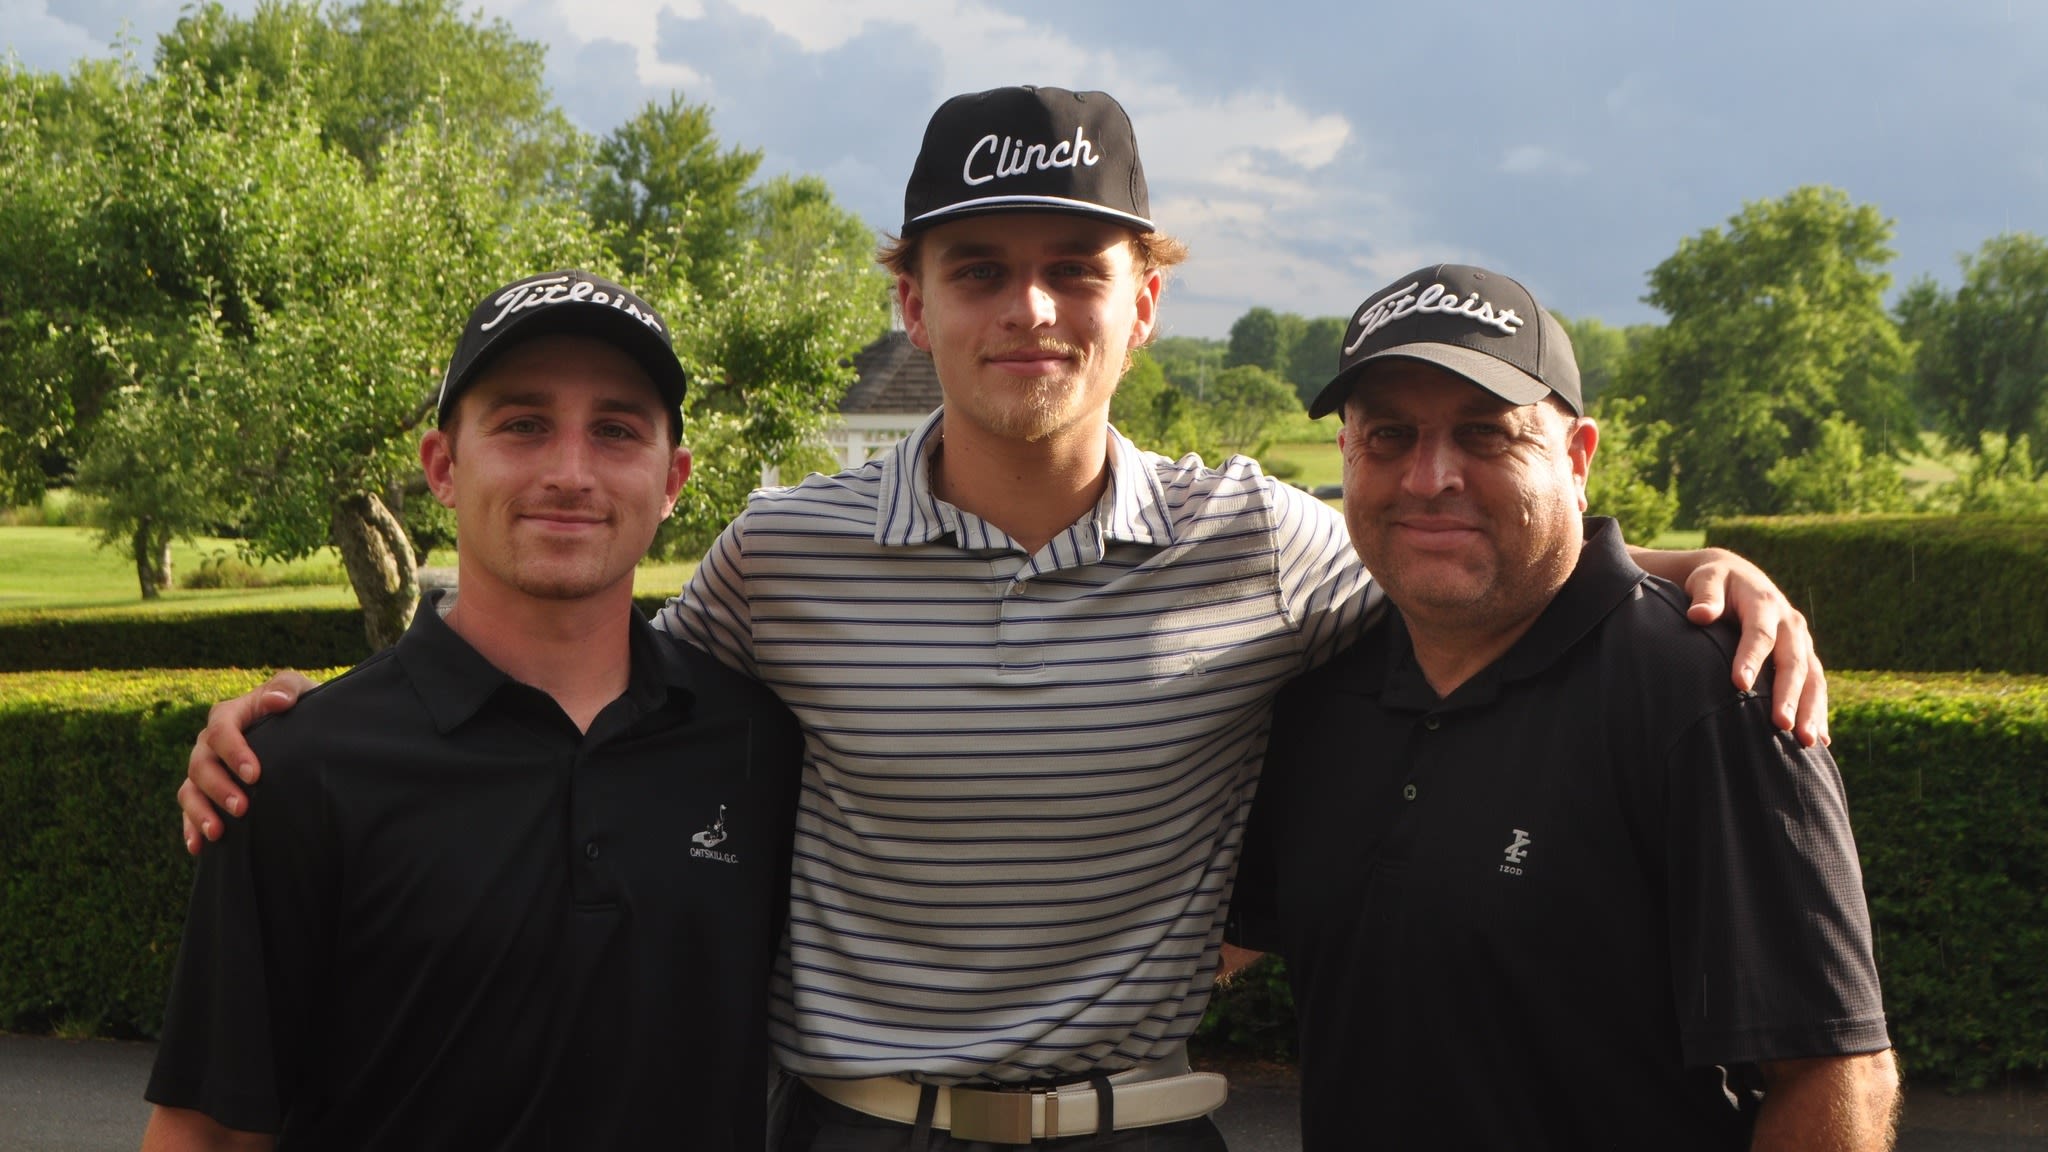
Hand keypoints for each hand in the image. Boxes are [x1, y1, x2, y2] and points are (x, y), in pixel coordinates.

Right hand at [180, 670, 316, 854]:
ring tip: (217, 833)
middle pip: (201, 764)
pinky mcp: (206, 792)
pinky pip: (189, 809)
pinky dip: (190, 828)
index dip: (234, 752)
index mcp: (229, 714)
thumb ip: (288, 688)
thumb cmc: (301, 709)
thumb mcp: (301, 691)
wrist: (305, 732)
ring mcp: (206, 768)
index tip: (255, 775)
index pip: (222, 730)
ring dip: (200, 812)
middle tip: (242, 808)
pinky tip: (199, 848)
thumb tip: (278, 700)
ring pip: (189, 789)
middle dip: (219, 788)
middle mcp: (210, 742)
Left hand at [1680, 550, 1828, 746]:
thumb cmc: (1716, 582)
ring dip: (1811, 710)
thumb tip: (1699, 614)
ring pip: (1812, 678)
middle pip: (1792, 661)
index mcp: (1765, 603)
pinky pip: (1817, 686)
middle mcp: (1790, 623)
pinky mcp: (1805, 656)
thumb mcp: (1708, 580)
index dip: (1751, 658)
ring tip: (1806, 741)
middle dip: (1788, 694)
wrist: (1738, 577)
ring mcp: (1801, 641)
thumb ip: (1706, 597)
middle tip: (1780, 724)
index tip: (1739, 684)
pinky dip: (1819, 712)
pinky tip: (1821, 741)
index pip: (1760, 633)